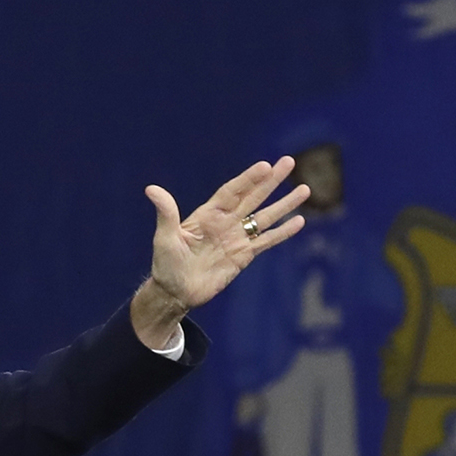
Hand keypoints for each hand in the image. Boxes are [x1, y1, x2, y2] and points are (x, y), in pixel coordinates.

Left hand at [129, 157, 309, 347]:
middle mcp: (226, 222)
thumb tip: (151, 189)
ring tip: (304, 190)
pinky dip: (282, 232)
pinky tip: (299, 222)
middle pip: (253, 197)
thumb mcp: (164, 238)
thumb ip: (166, 213)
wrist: (176, 293)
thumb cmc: (166, 264)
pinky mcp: (244, 256)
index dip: (248, 179)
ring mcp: (237, 238)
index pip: (232, 191)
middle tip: (289, 162)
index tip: (265, 166)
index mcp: (208, 214)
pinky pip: (267, 241)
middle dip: (271, 181)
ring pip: (265, 217)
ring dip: (284, 204)